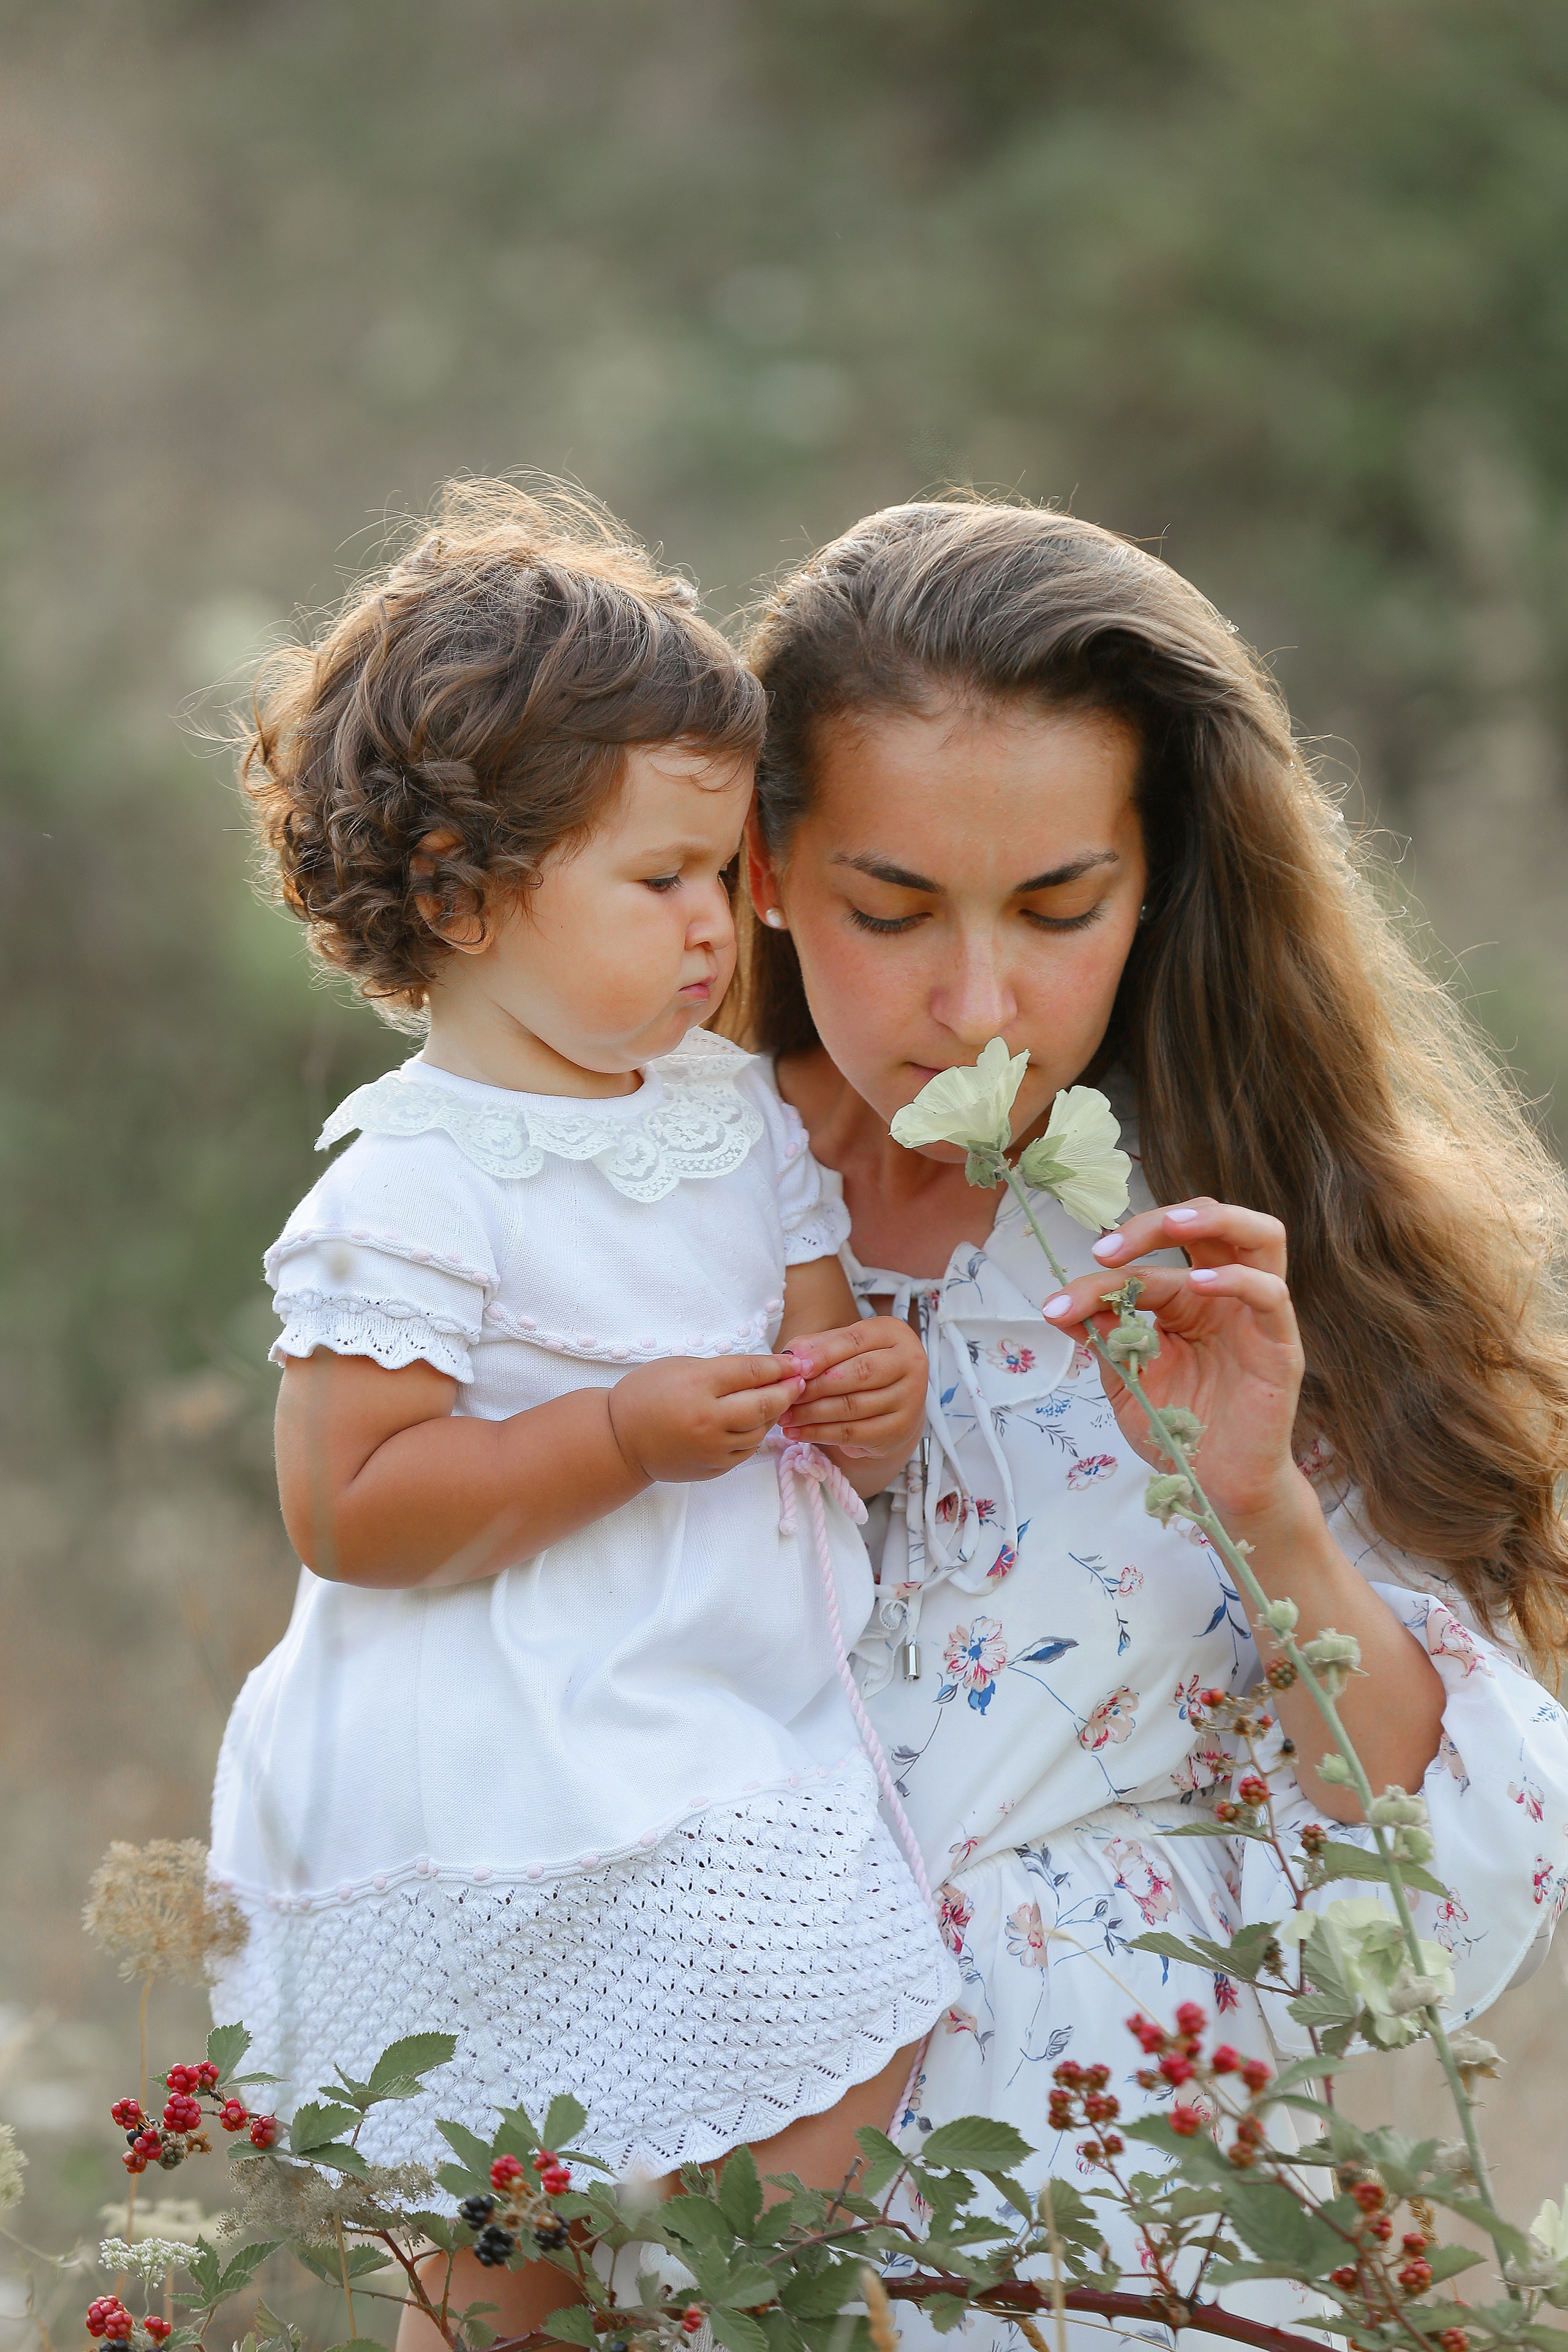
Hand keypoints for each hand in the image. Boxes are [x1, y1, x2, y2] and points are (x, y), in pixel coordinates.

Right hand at [607, 1353, 803, 1483]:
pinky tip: (755, 1422)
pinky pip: (746, 1450)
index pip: (750, 1372)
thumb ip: (721, 1369)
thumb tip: (764, 1369)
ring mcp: (712, 1448)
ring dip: (773, 1414)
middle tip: (800, 1381)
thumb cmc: (646, 1394)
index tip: (795, 1362)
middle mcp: (708, 1419)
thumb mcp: (679, 1367)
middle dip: (787, 1391)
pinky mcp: (713, 1468)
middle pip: (764, 1404)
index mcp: (697, 1386)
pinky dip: (756, 1434)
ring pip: (760, 1430)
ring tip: (777, 1400)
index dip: (778, 1366)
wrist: (620, 1441)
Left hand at [777, 1317, 927, 1466]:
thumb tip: (791, 1358)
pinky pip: (854, 1433)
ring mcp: (910, 1398)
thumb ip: (815, 1346)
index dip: (823, 1354)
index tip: (797, 1368)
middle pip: (858, 1373)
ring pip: (853, 1406)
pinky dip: (821, 1434)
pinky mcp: (900, 1429)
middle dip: (816, 1386)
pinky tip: (800, 1433)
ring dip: (813, 1414)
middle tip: (786, 1395)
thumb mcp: (841, 1347)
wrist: (895, 1404)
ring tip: (785, 1416)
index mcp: (894, 1333)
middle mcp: (910, 1362)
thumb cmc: (863, 1368)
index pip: (855, 1340)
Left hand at [1040, 1199, 1303, 1534]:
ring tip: (1172, 1224)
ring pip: (1261, 1236)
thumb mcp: (1127, 1380)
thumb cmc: (1177, 1432)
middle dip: (1156, 1223)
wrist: (1215, 1487)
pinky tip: (1200, 1285)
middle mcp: (1224, 1297)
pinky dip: (1238, 1279)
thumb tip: (1059, 1304)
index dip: (1101, 1277)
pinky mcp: (1281, 1345)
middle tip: (1107, 1249)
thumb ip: (1103, 1339)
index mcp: (1186, 1301)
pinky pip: (1271, 1294)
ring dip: (1214, 1218)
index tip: (1057, 1305)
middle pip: (1209, 1224)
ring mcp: (1256, 1316)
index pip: (1149, 1262)